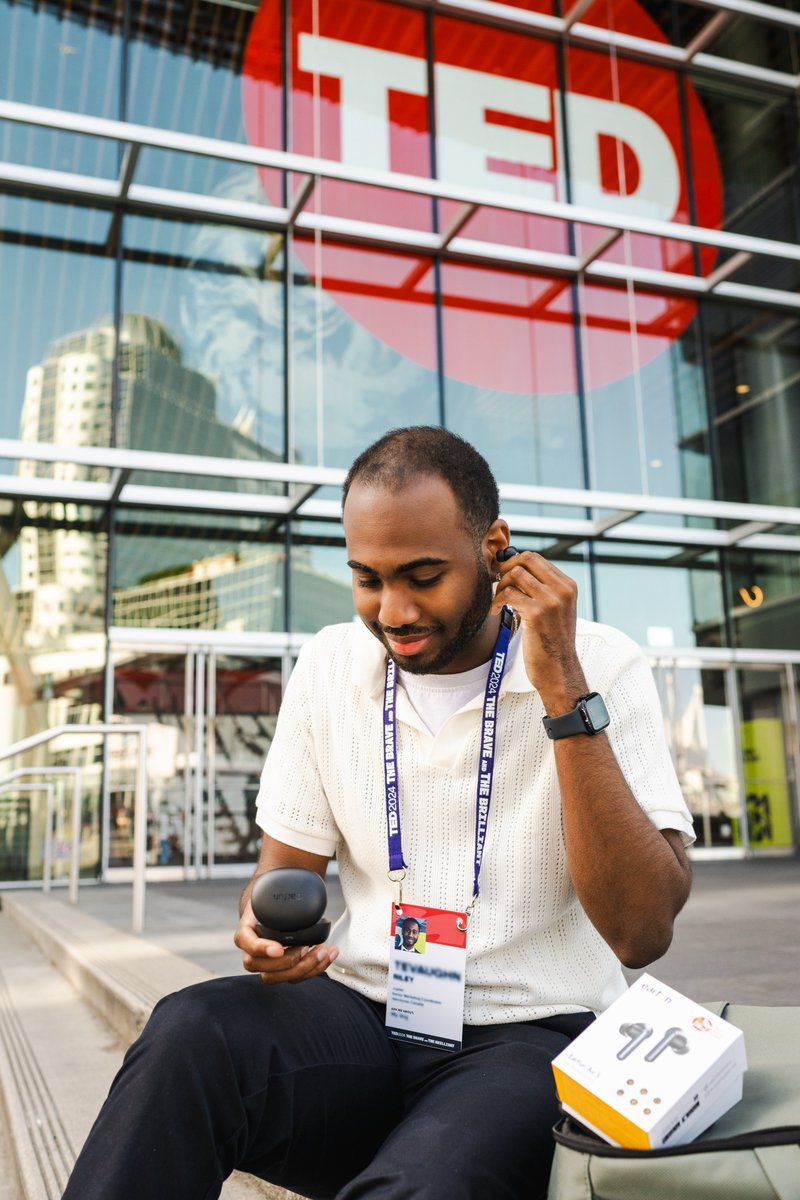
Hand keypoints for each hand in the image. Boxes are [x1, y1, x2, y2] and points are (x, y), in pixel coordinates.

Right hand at [234, 901, 338, 984]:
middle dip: (289, 962)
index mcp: (246, 931)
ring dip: (305, 968)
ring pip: (280, 977)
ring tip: (324, 951)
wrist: (274, 904)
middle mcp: (253, 952)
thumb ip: (281, 891)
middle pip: (264, 969)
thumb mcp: (271, 891)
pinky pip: (295, 977)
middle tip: (308, 947)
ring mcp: (267, 963)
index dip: (261, 949)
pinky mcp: (283, 969)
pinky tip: (329, 954)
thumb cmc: (273, 896)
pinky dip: (315, 968)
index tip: (278, 948)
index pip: (247, 944)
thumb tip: (307, 881)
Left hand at [491, 551, 586, 710]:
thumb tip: (516, 568)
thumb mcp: (556, 610)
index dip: (514, 563)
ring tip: (499, 601)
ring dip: (500, 586)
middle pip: (525, 559)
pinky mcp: (537, 613)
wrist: (559, 670)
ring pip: (515, 574)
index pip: (535, 558)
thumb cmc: (552, 642)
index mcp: (567, 586)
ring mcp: (551, 600)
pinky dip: (497, 601)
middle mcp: (562, 589)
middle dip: (506, 568)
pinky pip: (508, 594)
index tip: (504, 576)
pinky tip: (496, 611)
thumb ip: (543, 590)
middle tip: (498, 584)